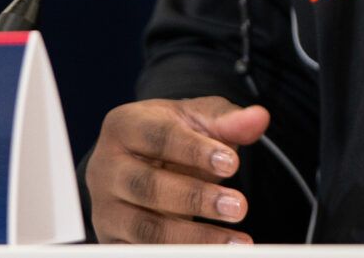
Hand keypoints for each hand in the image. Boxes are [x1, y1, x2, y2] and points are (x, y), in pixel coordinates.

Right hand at [87, 96, 270, 243]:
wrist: (137, 164)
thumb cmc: (169, 136)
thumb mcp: (195, 119)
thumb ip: (226, 120)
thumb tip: (258, 118)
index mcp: (123, 127)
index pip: (157, 137)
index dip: (195, 151)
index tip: (233, 163)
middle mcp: (105, 168)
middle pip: (147, 187)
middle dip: (196, 198)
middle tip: (239, 206)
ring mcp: (106, 209)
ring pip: (146, 230)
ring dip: (194, 238)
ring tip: (235, 242)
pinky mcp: (113, 242)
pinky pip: (143, 253)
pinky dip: (178, 255)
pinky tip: (212, 254)